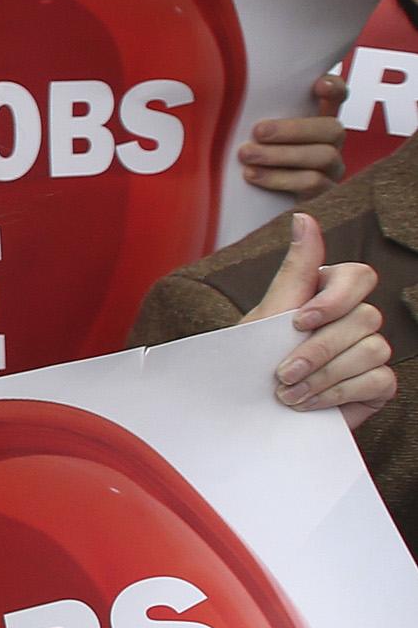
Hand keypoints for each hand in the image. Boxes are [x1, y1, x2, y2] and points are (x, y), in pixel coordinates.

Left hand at [235, 77, 346, 200]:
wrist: (251, 211)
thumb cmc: (251, 164)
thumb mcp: (253, 139)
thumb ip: (254, 121)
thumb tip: (223, 101)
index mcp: (317, 122)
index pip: (337, 97)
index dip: (334, 89)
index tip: (318, 85)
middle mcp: (331, 144)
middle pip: (332, 129)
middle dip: (293, 129)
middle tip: (258, 132)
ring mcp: (332, 170)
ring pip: (323, 156)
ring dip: (281, 155)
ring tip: (247, 156)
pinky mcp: (324, 196)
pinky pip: (313, 183)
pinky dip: (280, 178)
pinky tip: (254, 176)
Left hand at [246, 211, 396, 430]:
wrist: (246, 410)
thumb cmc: (254, 358)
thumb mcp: (268, 314)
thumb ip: (295, 269)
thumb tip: (304, 217)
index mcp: (330, 294)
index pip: (360, 277)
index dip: (335, 299)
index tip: (298, 322)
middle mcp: (355, 319)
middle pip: (366, 317)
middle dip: (319, 349)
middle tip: (282, 373)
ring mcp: (369, 351)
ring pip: (374, 349)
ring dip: (325, 376)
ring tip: (288, 394)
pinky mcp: (375, 384)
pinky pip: (380, 380)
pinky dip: (340, 393)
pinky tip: (309, 404)